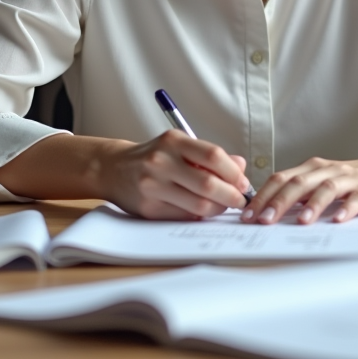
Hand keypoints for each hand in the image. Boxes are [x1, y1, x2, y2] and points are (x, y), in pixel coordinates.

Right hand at [99, 130, 252, 220]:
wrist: (114, 169)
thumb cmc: (155, 157)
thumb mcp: (180, 146)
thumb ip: (211, 156)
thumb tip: (241, 166)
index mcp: (173, 142)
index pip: (213, 156)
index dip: (234, 172)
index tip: (244, 182)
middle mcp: (161, 162)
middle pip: (208, 184)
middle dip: (231, 196)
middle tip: (240, 200)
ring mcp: (153, 186)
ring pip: (198, 205)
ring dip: (218, 209)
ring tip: (224, 206)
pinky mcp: (149, 208)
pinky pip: (184, 216)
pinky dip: (200, 216)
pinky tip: (204, 211)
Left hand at [240, 148, 357, 224]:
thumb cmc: (351, 180)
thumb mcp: (321, 182)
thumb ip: (298, 193)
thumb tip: (265, 212)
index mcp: (312, 169)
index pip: (281, 179)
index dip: (262, 196)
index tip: (246, 215)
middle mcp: (327, 171)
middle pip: (299, 182)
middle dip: (279, 202)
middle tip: (264, 221)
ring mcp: (349, 179)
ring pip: (327, 188)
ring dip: (312, 205)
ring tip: (301, 222)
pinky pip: (357, 198)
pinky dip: (347, 208)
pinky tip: (338, 220)